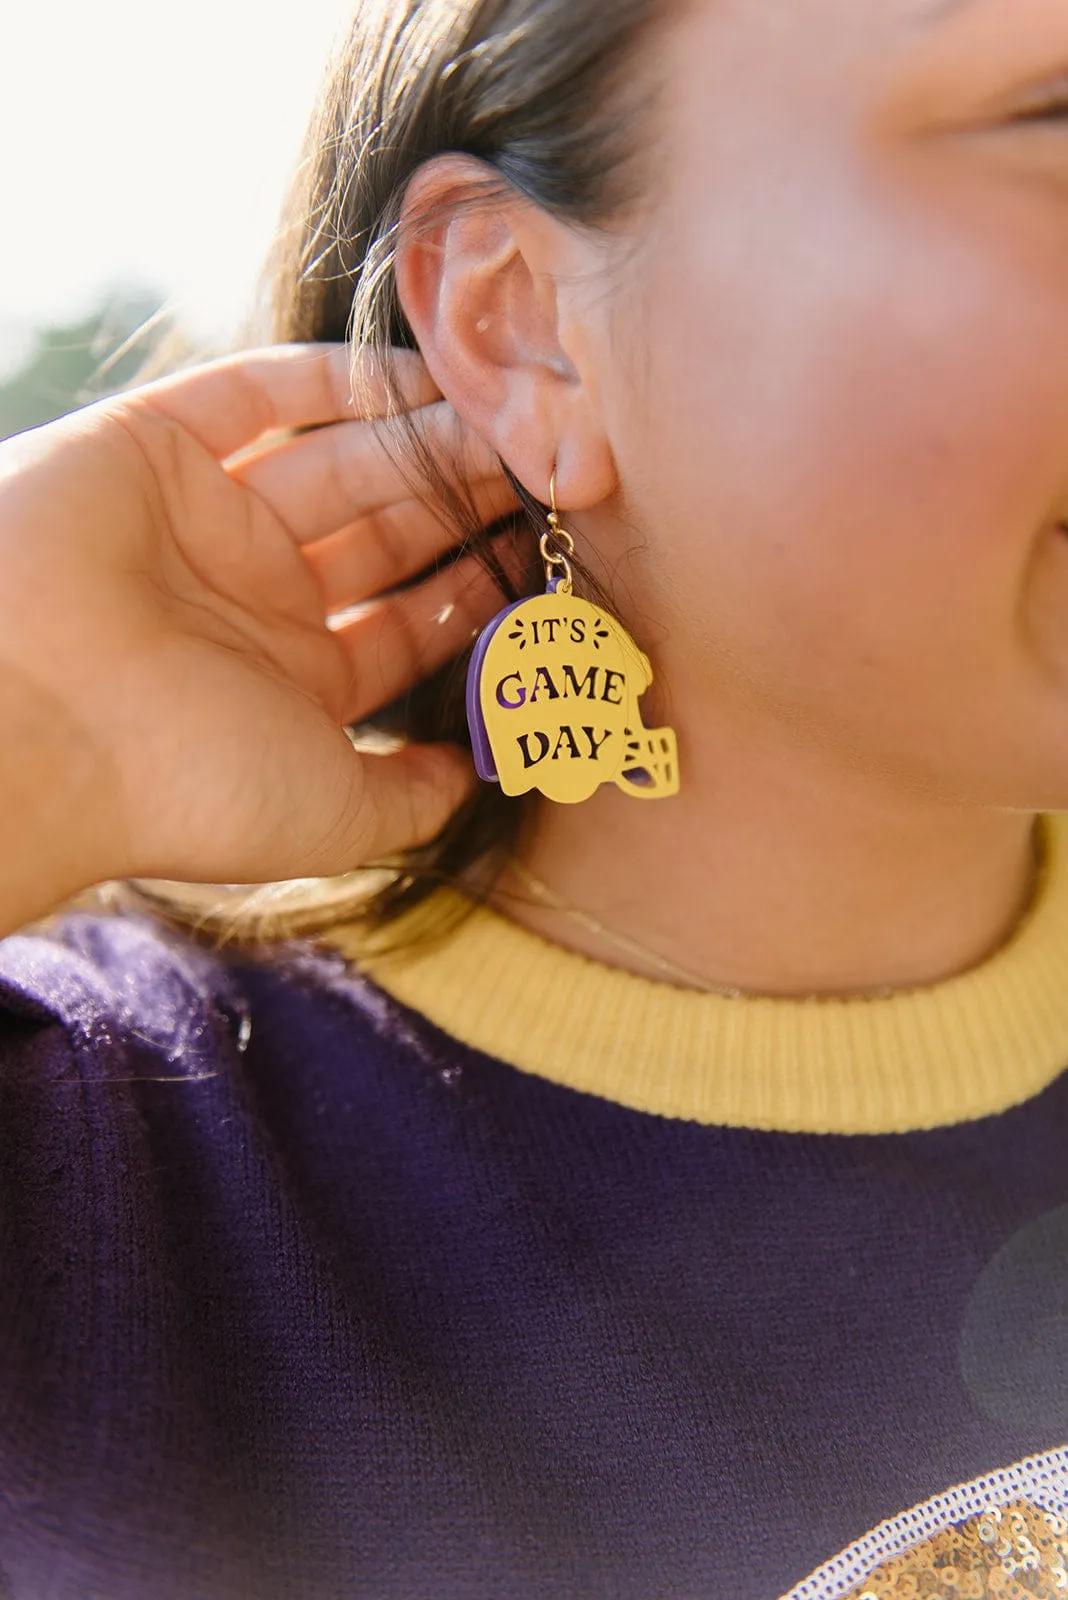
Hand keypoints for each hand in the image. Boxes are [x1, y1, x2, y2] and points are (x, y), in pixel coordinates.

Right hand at [0, 342, 520, 916]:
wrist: (32, 725)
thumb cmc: (187, 783)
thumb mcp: (331, 812)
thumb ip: (410, 796)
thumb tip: (478, 773)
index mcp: (292, 678)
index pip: (406, 622)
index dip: (480, 586)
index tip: (554, 554)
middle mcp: (253, 597)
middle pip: (384, 533)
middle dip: (462, 501)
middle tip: (547, 466)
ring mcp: (203, 519)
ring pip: (336, 460)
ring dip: (419, 438)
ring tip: (507, 415)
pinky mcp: (151, 445)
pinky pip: (258, 393)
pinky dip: (333, 379)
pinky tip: (415, 375)